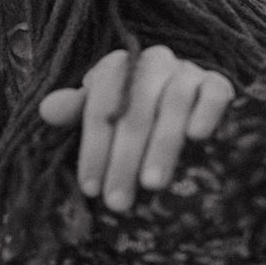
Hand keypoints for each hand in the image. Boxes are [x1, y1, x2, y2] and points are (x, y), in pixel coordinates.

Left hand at [39, 46, 234, 210]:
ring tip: (152, 184)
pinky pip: (214, 93)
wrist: (187, 105)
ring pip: (173, 103)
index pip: (100, 107)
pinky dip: (206, 113)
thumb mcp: (101, 116)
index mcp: (117, 68)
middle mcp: (152, 62)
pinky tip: (199, 138)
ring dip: (162, 145)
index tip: (90, 189)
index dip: (92, 149)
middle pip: (134, 110)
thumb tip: (46, 110)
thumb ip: (75, 114)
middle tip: (117, 201)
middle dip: (123, 160)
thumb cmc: (133, 116)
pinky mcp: (219, 82)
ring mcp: (188, 70)